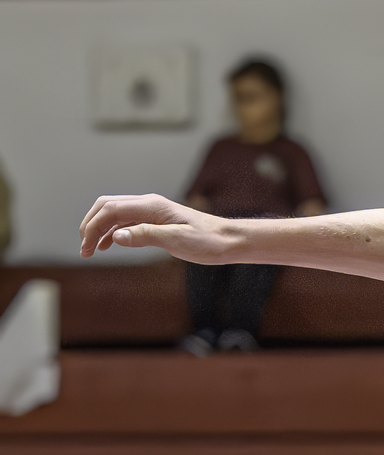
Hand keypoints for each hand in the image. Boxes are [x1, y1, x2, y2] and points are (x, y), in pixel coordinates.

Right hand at [80, 193, 236, 259]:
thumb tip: (116, 236)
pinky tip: (109, 244)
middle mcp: (148, 204)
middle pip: (107, 207)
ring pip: (115, 214)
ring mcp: (151, 212)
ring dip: (100, 229)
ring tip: (91, 250)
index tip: (87, 248)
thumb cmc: (207, 241)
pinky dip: (114, 232)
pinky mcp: (156, 221)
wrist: (229, 240)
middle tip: (84, 249)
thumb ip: (145, 236)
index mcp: (151, 206)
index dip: (94, 227)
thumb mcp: (177, 241)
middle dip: (91, 225)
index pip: (111, 210)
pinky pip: (127, 222)